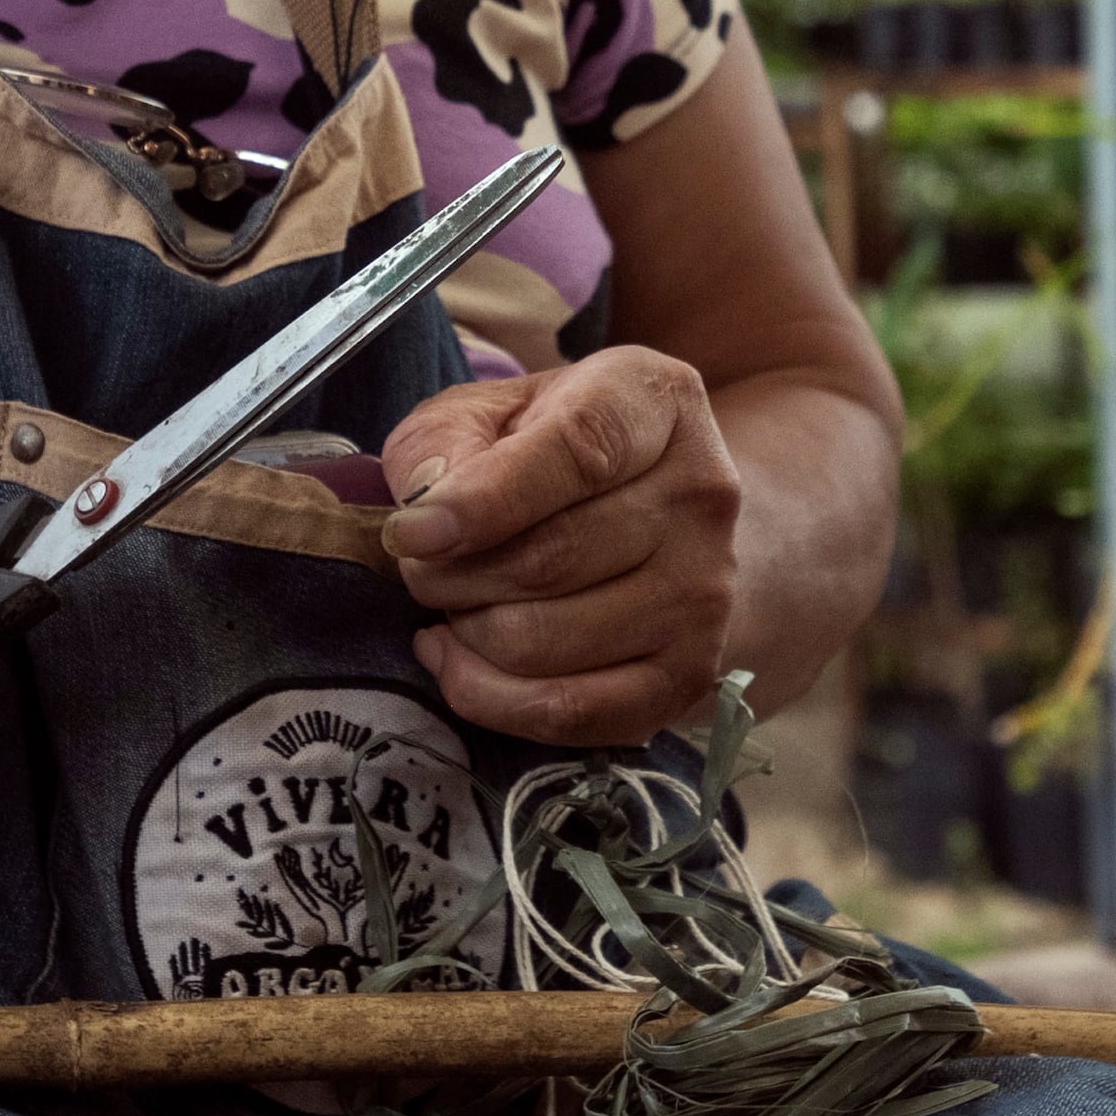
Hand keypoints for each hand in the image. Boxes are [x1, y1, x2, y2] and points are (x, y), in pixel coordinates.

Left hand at [378, 350, 743, 746]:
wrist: (657, 517)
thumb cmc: (550, 455)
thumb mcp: (489, 412)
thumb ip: (445, 443)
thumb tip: (427, 511)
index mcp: (657, 402)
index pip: (578, 452)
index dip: (484, 501)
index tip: (411, 534)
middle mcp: (702, 496)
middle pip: (552, 559)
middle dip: (451, 575)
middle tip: (418, 568)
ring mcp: (704, 593)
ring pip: (546, 643)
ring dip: (466, 634)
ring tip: (449, 606)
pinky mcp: (686, 676)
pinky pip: (568, 713)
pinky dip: (489, 698)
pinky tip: (458, 660)